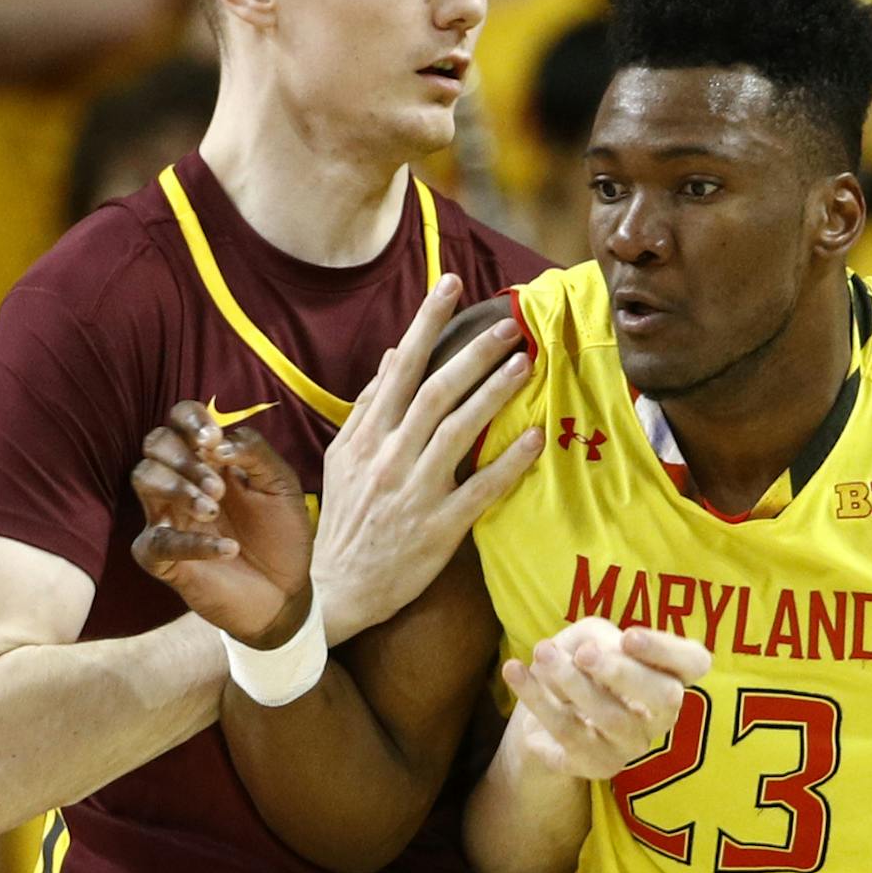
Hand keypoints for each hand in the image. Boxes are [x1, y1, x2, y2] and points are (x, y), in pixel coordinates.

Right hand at [130, 403, 312, 645]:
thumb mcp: (282, 486)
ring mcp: (168, 517)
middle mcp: (183, 481)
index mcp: (211, 459)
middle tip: (219, 486)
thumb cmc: (281, 535)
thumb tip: (217, 442)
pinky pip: (157, 540)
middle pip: (155, 443)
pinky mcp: (162, 558)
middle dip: (184, 456)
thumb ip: (256, 453)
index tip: (212, 438)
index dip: (190, 419)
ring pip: (142, 477)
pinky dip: (192, 543)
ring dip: (179, 487)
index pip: (181, 419)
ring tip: (215, 509)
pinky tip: (228, 550)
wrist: (286, 592)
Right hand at [311, 276, 543, 639]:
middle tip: (508, 323)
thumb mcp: (344, 458)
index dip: (427, 323)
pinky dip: (509, 461)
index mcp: (367, 436)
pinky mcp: (439, 527)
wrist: (335, 588)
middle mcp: (390, 456)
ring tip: (526, 363)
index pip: (402, 367)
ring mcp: (416, 491)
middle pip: (437, 391)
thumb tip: (396, 356)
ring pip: (459, 430)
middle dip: (474, 352)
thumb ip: (370, 406)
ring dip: (495, 393)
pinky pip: (481, 488)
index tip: (450, 284)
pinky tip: (536, 436)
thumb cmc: (346, 517)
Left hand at [501, 619, 714, 779]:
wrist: (543, 708)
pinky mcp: (597, 766)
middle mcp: (660, 715)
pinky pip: (568, 732)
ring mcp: (633, 745)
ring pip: (611, 717)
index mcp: (669, 675)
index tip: (628, 635)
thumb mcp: (589, 636)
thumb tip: (604, 652)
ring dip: (572, 682)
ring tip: (541, 653)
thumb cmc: (578, 663)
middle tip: (583, 653)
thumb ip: (601, 636)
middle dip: (624, 673)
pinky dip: (537, 698)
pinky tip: (514, 672)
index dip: (667, 651)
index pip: (694, 663)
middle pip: (665, 698)